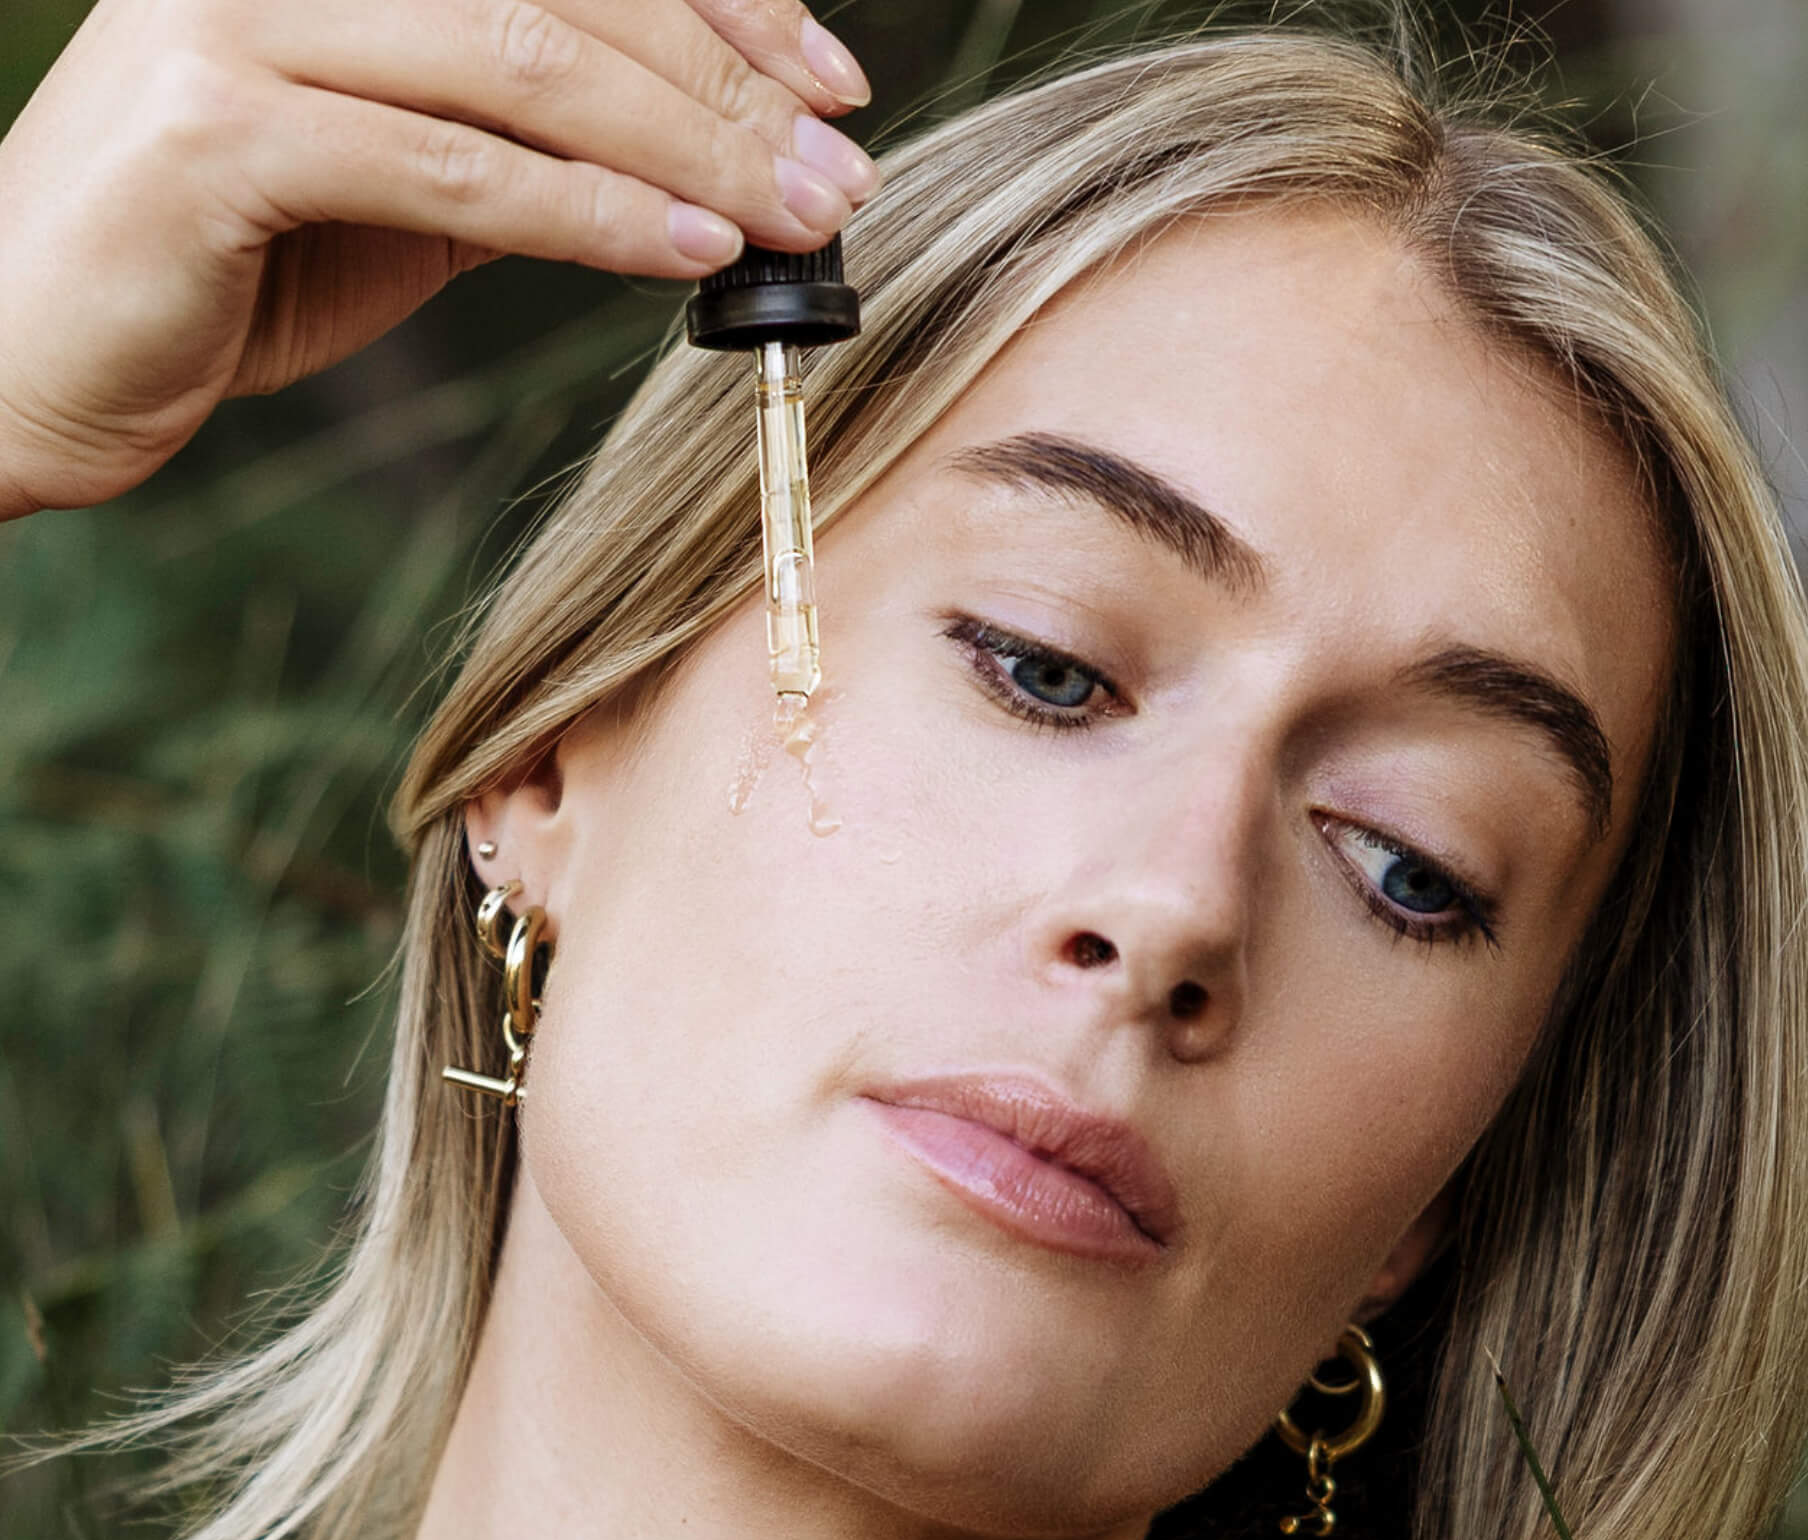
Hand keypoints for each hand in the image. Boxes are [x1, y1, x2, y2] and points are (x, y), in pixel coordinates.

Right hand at [0, 0, 876, 517]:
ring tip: (796, 218)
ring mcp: (238, 21)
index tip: (830, 79)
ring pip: (524, 63)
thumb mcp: (396, 183)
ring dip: (688, 148)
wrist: (23, 352)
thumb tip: (695, 159)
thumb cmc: (218, 263)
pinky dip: (587, 214)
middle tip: (840, 170)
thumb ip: (517, 145)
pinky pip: (452, 171)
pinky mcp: (217, 133)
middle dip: (729, 84)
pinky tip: (688, 252)